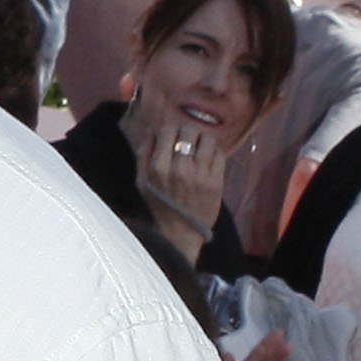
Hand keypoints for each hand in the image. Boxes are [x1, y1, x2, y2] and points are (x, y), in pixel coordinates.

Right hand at [125, 80, 230, 263]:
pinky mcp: (216, 182)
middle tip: (187, 138)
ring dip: (203, 139)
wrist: (180, 232)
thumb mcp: (141, 180)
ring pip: (207, 140)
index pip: (168, 131)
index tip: (171, 134)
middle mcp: (180, 168)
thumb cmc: (158, 205)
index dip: (170, 128)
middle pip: (189, 132)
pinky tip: (208, 157)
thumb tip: (151, 130)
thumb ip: (144, 153)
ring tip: (200, 145)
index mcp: (159, 167)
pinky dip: (214, 151)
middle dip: (187, 131)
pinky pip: (219, 155)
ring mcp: (200, 175)